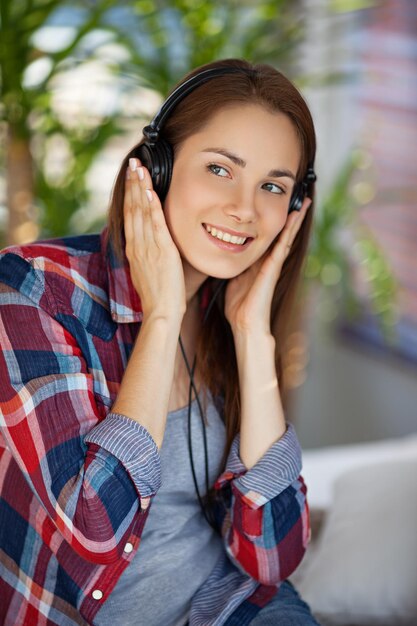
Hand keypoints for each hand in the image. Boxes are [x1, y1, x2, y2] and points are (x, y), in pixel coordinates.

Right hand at [124, 158, 185, 321]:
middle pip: (132, 209)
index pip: (130, 216)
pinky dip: (151, 206)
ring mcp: (148, 247)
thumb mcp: (147, 273)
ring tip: (139, 168)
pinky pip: (155, 224)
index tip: (131, 178)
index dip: (130, 195)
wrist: (161, 313)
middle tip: (133, 162)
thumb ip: (146, 256)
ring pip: (141, 212)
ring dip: (140, 188)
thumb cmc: (159, 298)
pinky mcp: (161, 251)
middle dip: (132, 184)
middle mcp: (137, 245)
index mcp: (133, 250)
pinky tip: (150, 190)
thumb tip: (148, 246)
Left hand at [224, 197, 311, 335]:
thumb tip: (222, 255)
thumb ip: (232, 266)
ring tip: (304, 201)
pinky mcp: (273, 267)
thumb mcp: (232, 279)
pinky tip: (295, 216)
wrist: (245, 323)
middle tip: (301, 198)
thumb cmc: (238, 306)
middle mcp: (269, 261)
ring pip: (287, 236)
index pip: (269, 237)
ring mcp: (273, 264)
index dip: (275, 222)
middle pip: (282, 234)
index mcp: (258, 262)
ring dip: (296, 218)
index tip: (279, 206)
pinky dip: (290, 230)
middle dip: (291, 217)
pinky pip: (283, 244)